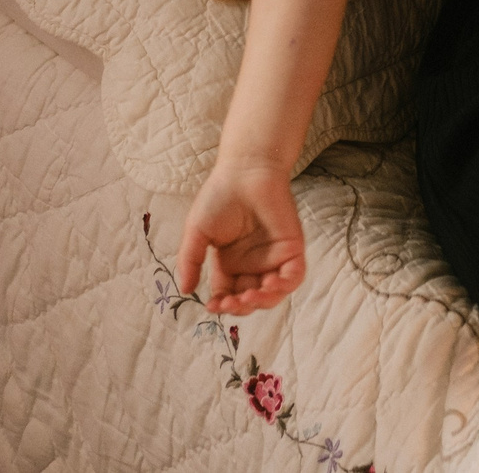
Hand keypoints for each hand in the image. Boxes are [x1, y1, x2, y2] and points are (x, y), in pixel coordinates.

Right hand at [179, 160, 306, 314]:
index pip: (227, 294)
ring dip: (262, 301)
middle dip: (241, 307)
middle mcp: (252, 264)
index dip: (221, 305)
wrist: (244, 170)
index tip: (212, 306)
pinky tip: (269, 283)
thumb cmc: (219, 196)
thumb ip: (190, 261)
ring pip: (273, 293)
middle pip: (250, 299)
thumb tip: (185, 291)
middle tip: (231, 302)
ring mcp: (273, 257)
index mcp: (229, 263)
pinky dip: (285, 285)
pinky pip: (294, 275)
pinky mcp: (292, 247)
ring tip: (249, 297)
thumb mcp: (196, 232)